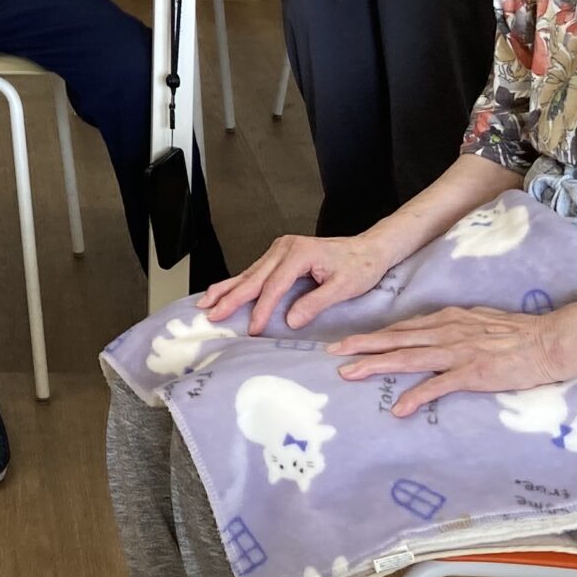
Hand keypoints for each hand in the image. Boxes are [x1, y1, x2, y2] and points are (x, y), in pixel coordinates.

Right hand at [200, 230, 396, 334]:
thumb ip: (315, 303)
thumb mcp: (343, 288)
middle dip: (230, 297)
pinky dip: (239, 283)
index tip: (253, 329)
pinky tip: (224, 291)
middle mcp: (284, 247)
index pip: (274, 286)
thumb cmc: (360, 267)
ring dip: (228, 289)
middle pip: (253, 277)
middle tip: (211, 314)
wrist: (370, 249)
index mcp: (299, 253)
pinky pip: (256, 271)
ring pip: (249, 273)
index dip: (262, 309)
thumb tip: (291, 321)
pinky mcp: (280, 254)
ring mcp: (280, 249)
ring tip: (206, 302)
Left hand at [329, 306, 567, 416]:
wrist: (549, 341)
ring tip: (349, 373)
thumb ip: (454, 328)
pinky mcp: (473, 372)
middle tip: (332, 353)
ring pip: (406, 357)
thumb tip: (434, 335)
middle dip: (361, 346)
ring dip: (375, 365)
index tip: (348, 341)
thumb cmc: (519, 333)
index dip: (373, 335)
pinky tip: (399, 409)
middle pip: (395, 339)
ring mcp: (458, 351)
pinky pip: (438, 385)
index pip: (402, 328)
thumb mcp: (479, 322)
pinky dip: (416, 396)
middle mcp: (446, 331)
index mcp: (447, 319)